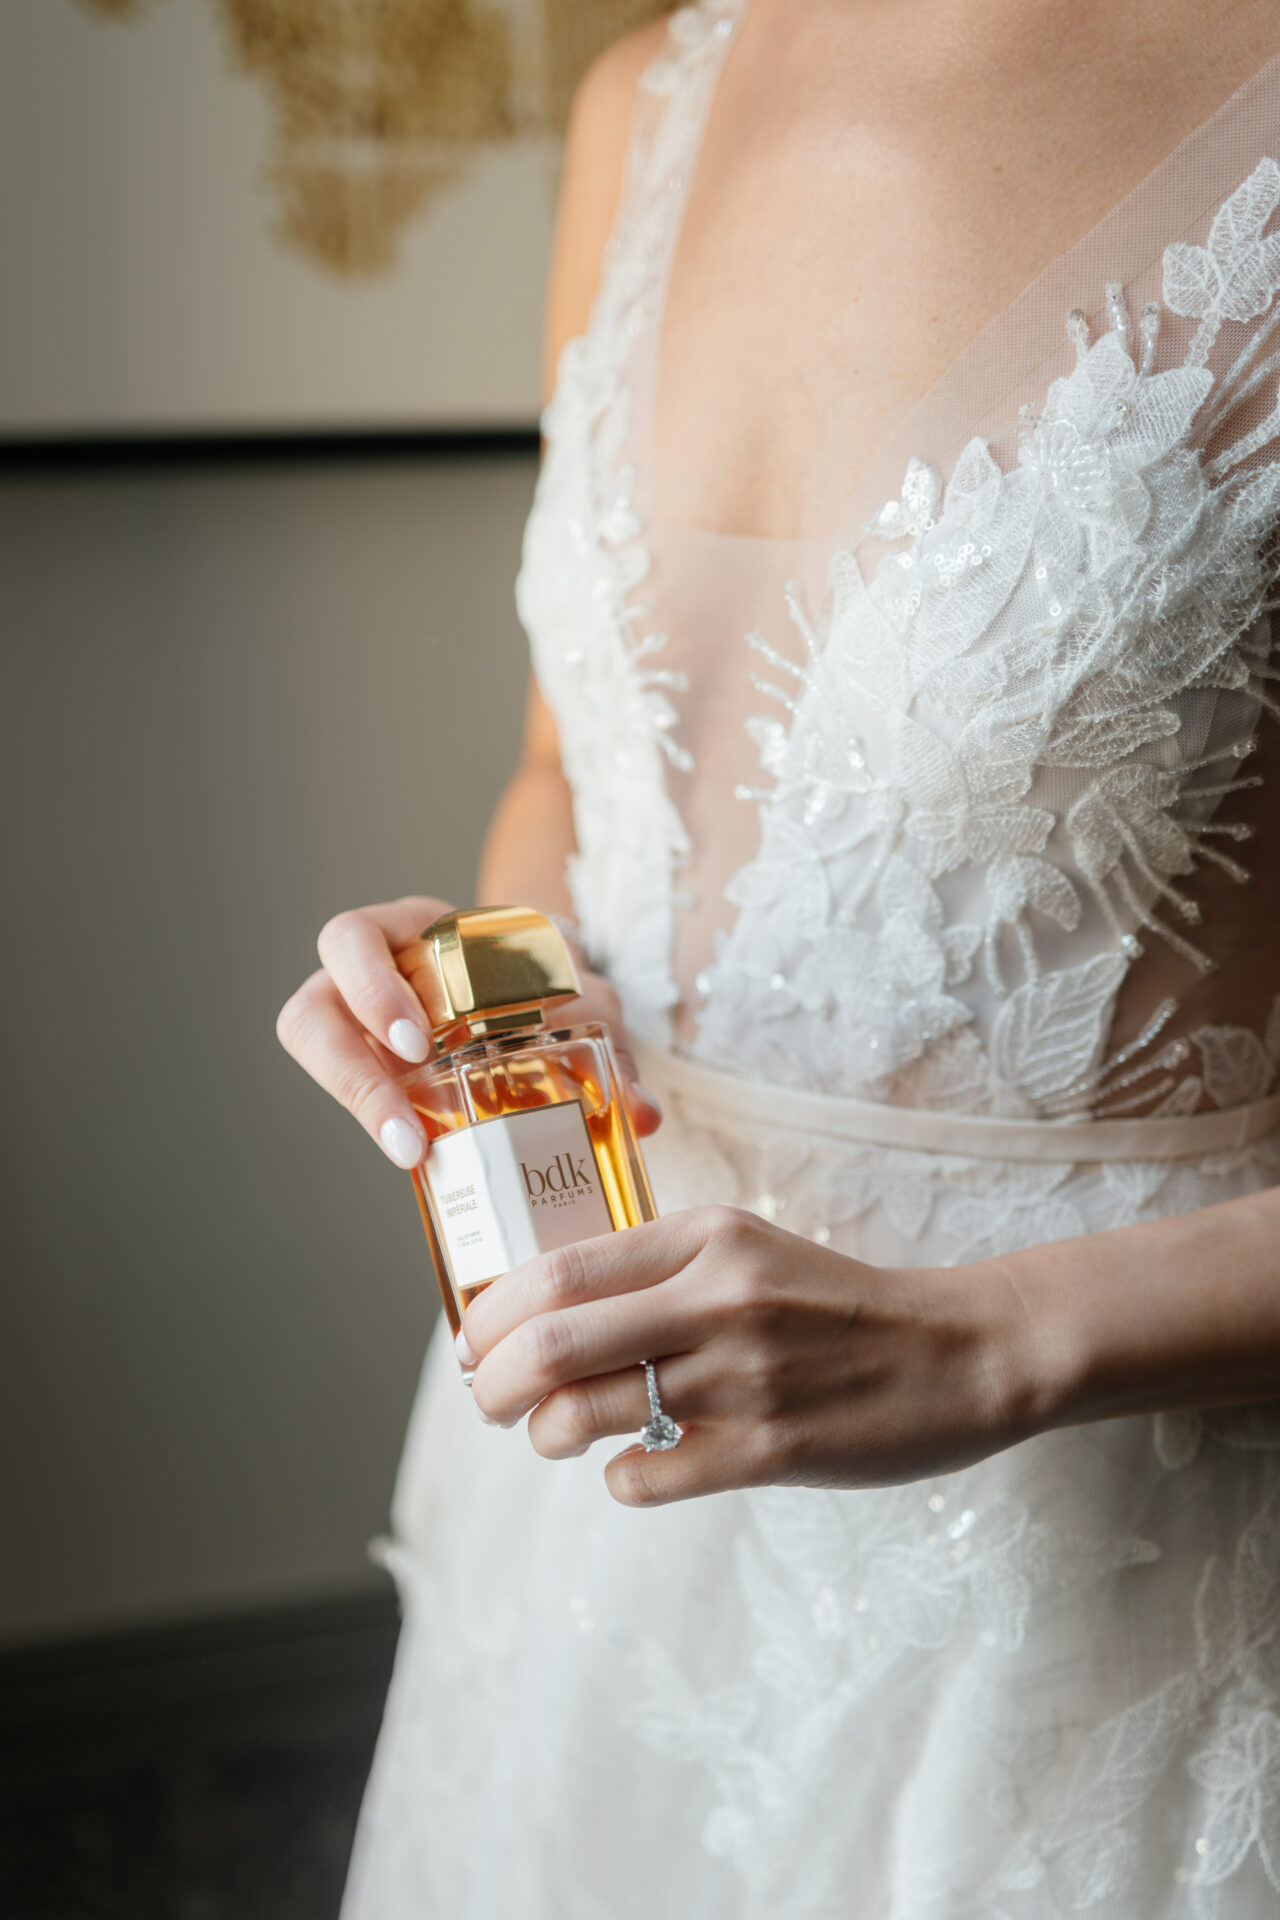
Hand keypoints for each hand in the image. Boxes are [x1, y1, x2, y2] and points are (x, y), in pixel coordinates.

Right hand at [276, 895, 661, 1166]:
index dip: (372, 989)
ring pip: (313, 1050)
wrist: (543, 992)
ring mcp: (359, 1027)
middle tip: (405, 1120)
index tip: (418, 1045)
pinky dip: (383, 1125)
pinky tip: (424, 1158)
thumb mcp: (582, 999)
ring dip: (355, 1101)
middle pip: (312, 1007)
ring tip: (410, 1148)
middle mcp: (369, 977)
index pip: (354, 940)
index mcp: (411, 933)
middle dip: (348, 1067)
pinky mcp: (369, 1072)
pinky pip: (352, 1096)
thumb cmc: (546, 982)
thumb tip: (641, 1112)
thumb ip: (610, 1043)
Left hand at [461, 1208, 1042, 1506]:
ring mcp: (746, 1376)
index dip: (491, 1314)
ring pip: (586, 1414)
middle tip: (489, 1401)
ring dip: (548, 1434)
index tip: (473, 1341)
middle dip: (494, 1382)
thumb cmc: (833, 1304)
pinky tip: (636, 1467)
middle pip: (552, 1343)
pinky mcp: (773, 1449)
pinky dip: (620, 1479)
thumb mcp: (744, 1252)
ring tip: (558, 1434)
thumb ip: (654, 1270)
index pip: (557, 1271)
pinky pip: (649, 1477)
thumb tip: (539, 1313)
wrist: (959, 1350)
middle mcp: (720, 1297)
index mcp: (706, 1237)